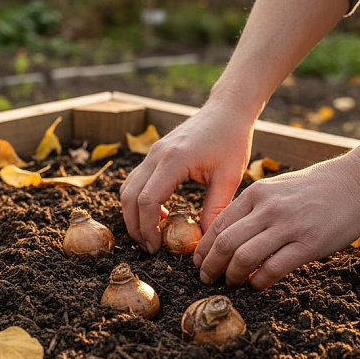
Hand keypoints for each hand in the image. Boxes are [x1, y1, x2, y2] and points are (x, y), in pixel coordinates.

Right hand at [120, 99, 254, 253]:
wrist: (226, 111)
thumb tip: (205, 241)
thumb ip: (215, 209)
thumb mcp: (229, 177)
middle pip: (129, 197)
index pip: (148, 200)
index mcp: (174, 160)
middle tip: (150, 247)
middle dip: (135, 226)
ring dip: (132, 214)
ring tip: (149, 234)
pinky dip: (138, 201)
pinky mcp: (153, 154)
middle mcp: (156, 155)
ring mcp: (152, 153)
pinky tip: (157, 213)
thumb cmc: (232, 140)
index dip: (148, 228)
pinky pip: (135, 181)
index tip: (158, 247)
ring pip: (127, 189)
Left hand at [193, 154, 359, 288]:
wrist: (358, 181)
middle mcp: (267, 208)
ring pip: (244, 258)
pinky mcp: (308, 243)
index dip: (204, 248)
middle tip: (206, 279)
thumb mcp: (276, 188)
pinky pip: (273, 268)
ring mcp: (288, 226)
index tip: (199, 262)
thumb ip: (253, 208)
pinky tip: (256, 286)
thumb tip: (229, 235)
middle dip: (211, 265)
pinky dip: (259, 282)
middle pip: (225, 243)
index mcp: (256, 194)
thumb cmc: (316, 188)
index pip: (218, 225)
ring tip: (230, 284)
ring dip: (232, 276)